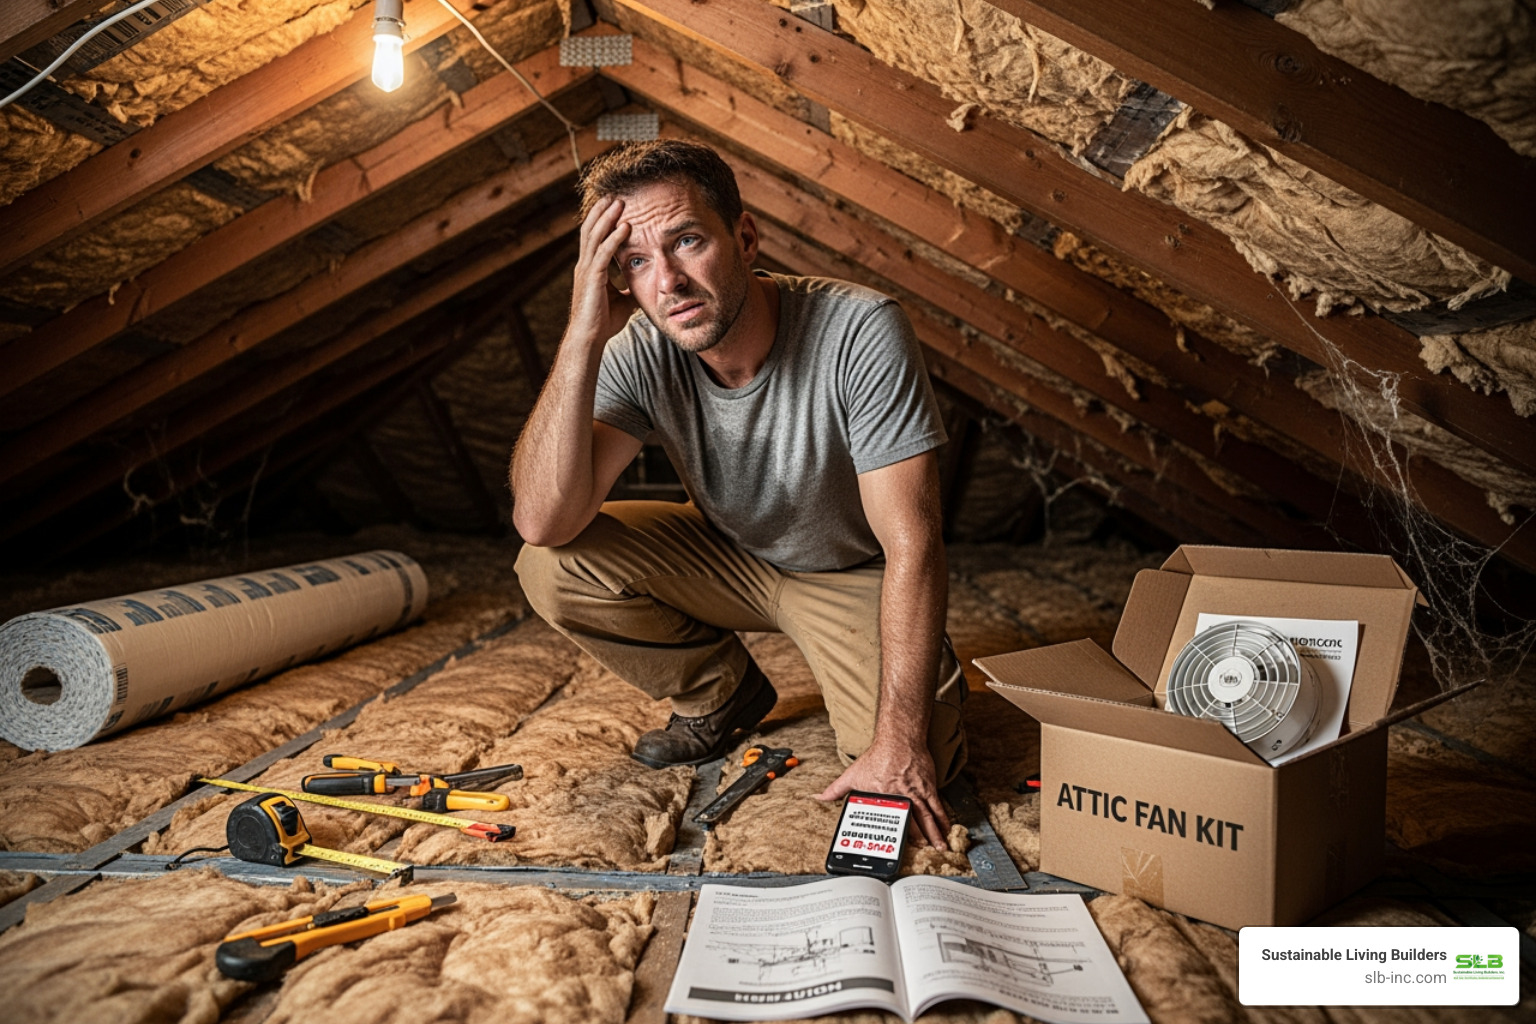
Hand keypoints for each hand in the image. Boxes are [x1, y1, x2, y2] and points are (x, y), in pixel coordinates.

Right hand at [568, 197, 635, 345]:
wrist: (589, 339)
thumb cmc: (603, 323)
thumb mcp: (622, 301)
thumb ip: (630, 289)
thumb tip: (644, 286)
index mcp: (590, 269)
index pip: (593, 237)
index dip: (602, 220)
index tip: (613, 205)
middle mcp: (585, 265)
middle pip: (590, 229)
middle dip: (602, 210)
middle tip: (614, 194)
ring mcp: (586, 270)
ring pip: (595, 235)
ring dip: (608, 217)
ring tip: (619, 201)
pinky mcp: (593, 278)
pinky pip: (604, 252)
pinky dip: (614, 237)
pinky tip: (626, 226)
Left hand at [818, 738, 950, 849]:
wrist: (898, 740)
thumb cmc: (876, 758)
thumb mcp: (852, 774)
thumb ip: (835, 790)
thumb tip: (819, 797)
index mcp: (883, 798)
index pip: (889, 823)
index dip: (895, 838)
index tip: (898, 849)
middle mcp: (902, 797)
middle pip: (913, 824)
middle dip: (921, 841)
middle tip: (925, 854)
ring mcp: (917, 793)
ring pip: (929, 818)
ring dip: (935, 835)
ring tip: (941, 848)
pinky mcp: (928, 787)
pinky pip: (938, 806)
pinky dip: (943, 819)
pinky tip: (947, 829)